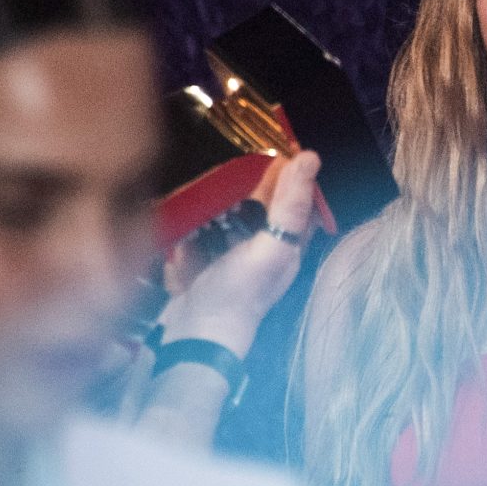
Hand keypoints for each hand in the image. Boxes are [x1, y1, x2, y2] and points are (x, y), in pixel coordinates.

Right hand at [139, 151, 320, 444]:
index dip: (280, 172)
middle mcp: (257, 249)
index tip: (260, 148)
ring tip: (195, 190)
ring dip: (206, 204)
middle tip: (218, 170)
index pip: (289, 198)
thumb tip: (309, 157)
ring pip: (218, 216)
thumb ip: (290, 205)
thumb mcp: (272, 246)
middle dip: (234, 187)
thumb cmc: (239, 294)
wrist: (193, 337)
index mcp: (283, 244)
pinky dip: (183, 228)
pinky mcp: (194, 266)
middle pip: (250, 204)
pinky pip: (189, 235)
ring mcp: (223, 258)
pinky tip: (177, 220)